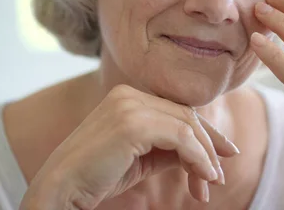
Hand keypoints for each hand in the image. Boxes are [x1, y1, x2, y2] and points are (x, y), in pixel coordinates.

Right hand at [19, 84, 239, 209]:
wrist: (61, 189)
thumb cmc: (97, 177)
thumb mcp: (141, 159)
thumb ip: (169, 149)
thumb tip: (204, 155)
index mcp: (127, 97)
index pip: (176, 110)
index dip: (203, 134)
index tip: (222, 156)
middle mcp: (129, 94)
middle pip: (185, 116)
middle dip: (208, 147)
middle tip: (218, 176)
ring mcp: (129, 105)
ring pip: (186, 126)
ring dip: (204, 157)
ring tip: (210, 184)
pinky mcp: (132, 123)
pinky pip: (180, 137)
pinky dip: (197, 158)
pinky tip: (203, 177)